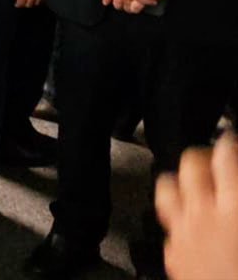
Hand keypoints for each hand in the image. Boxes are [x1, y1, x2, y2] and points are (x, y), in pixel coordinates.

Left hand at [12, 0, 46, 7]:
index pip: (21, 3)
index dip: (18, 5)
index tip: (16, 4)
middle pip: (28, 5)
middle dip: (24, 5)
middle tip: (22, 3)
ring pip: (36, 3)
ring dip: (32, 3)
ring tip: (29, 1)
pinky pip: (41, 0)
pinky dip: (38, 1)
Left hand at [156, 132, 237, 279]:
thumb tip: (234, 179)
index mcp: (234, 207)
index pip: (225, 156)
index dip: (229, 143)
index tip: (232, 140)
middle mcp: (202, 214)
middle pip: (190, 164)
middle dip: (204, 155)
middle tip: (217, 159)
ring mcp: (183, 235)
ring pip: (166, 188)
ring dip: (181, 181)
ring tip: (199, 186)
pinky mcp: (173, 257)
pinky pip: (167, 226)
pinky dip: (179, 220)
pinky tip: (195, 226)